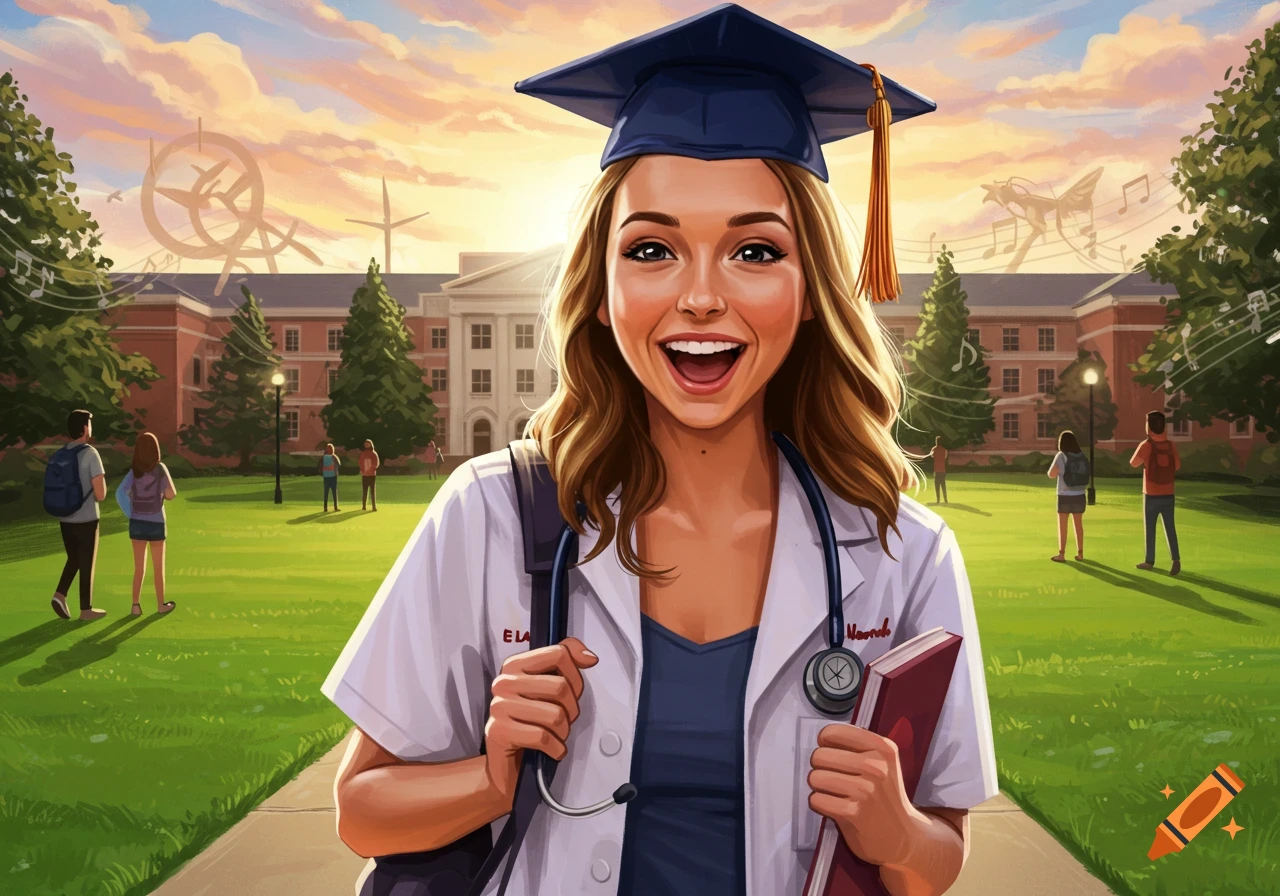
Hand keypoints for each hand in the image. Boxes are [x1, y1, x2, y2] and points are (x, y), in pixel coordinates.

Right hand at [483, 637, 597, 806]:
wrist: (506, 765)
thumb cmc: (531, 723)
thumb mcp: (547, 689)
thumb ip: (565, 664)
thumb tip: (590, 657)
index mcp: (515, 665)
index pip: (558, 654)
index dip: (576, 676)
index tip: (576, 690)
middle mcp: (504, 682)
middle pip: (560, 687)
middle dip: (571, 709)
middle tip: (564, 720)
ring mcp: (499, 707)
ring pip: (554, 714)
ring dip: (563, 731)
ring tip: (556, 736)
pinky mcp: (498, 731)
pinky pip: (542, 737)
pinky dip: (555, 748)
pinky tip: (552, 750)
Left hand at [807, 724, 920, 867]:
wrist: (903, 836)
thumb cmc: (884, 795)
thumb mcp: (883, 763)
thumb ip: (857, 746)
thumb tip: (822, 737)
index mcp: (882, 748)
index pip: (833, 732)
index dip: (825, 743)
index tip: (833, 753)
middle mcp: (875, 766)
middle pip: (819, 755)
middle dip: (820, 767)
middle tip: (835, 778)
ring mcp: (864, 790)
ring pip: (815, 777)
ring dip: (819, 787)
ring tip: (835, 793)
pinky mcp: (852, 812)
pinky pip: (816, 799)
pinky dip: (820, 804)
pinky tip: (835, 807)